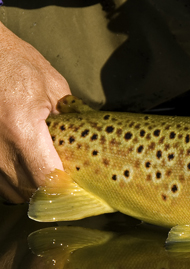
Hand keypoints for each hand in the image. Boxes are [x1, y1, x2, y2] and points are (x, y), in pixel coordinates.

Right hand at [0, 22, 69, 202]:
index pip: (47, 178)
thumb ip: (70, 119)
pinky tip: (28, 169)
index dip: (66, 187)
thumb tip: (87, 143)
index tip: (80, 184)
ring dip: (32, 191)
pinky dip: (14, 183)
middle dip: (52, 191)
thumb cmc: (16, 64)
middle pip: (31, 191)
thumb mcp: (54, 87)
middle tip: (69, 181)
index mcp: (22, 129)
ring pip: (12, 193)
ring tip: (48, 175)